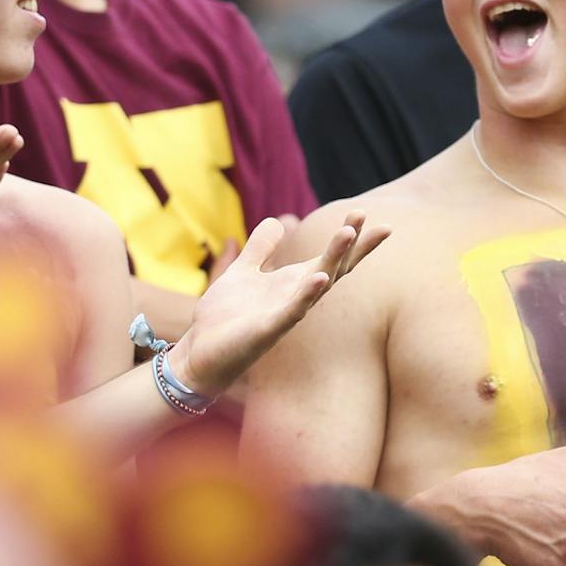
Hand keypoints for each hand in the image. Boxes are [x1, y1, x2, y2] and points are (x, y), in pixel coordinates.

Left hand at [172, 212, 389, 398]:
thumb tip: (278, 222)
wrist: (200, 352)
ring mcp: (285, 314)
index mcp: (292, 283)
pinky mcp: (268, 330)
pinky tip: (320, 277)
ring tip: (347, 232)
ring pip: (318, 284)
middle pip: (334, 267)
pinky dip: (307, 294)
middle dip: (350, 243)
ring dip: (334, 259)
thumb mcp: (242, 272)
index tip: (365, 213)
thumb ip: (260, 248)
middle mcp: (297, 298)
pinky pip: (293, 311)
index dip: (349, 239)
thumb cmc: (225, 317)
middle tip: (362, 213)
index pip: (330, 258)